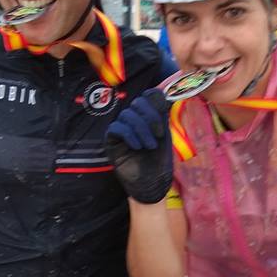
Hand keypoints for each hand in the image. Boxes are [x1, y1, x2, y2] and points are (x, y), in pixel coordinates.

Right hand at [105, 88, 172, 203]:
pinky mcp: (111, 141)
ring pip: (127, 115)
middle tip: (159, 135)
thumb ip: (162, 114)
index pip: (148, 95)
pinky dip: (129, 135)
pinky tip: (137, 147)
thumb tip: (164, 93)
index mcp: (148, 116)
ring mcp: (122, 130)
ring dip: (141, 130)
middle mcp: (134, 120)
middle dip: (150, 117)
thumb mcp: (165, 134)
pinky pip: (116, 128)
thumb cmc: (160, 162)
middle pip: (138, 103)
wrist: (152, 183)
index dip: (155, 100)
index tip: (164, 112)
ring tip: (150, 146)